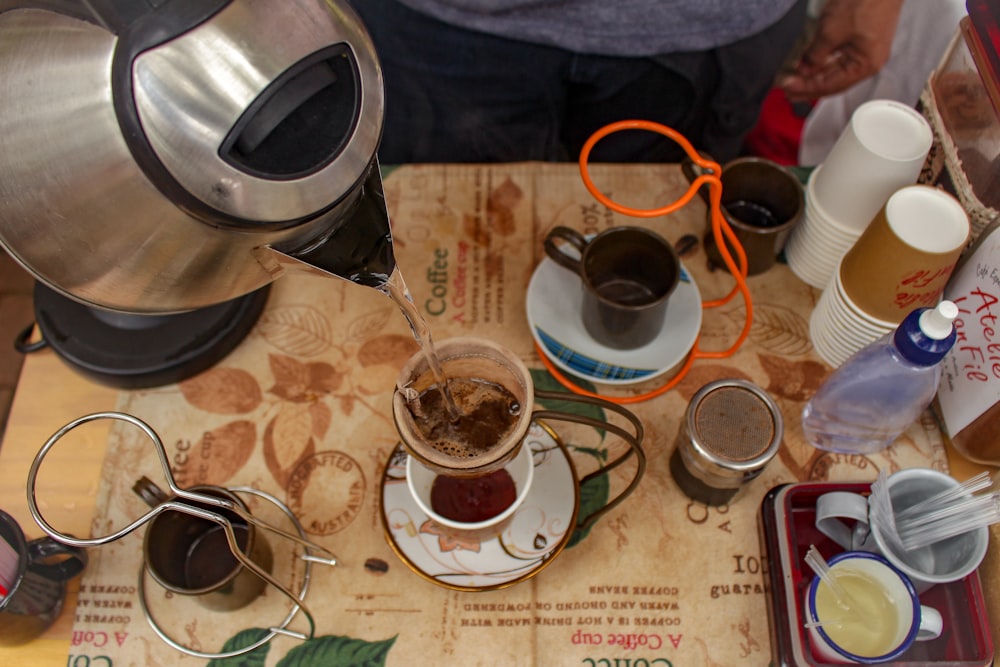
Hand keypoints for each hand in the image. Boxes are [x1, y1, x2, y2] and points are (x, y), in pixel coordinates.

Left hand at [779, 0, 903, 100]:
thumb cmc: (864, 2)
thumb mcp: (831, 32)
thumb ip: (815, 55)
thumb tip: (805, 70)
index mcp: (865, 65)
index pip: (830, 85)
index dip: (806, 88)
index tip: (787, 87)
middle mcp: (869, 61)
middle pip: (834, 81)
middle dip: (809, 86)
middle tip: (788, 91)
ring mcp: (866, 50)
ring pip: (836, 70)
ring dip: (815, 75)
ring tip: (796, 80)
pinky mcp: (862, 38)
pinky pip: (840, 57)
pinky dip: (824, 62)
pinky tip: (809, 64)